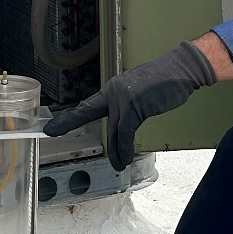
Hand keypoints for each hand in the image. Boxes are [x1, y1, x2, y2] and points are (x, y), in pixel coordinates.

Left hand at [43, 41, 216, 170]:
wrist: (182, 69)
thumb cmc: (165, 82)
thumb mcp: (139, 91)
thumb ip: (127, 105)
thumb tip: (123, 124)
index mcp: (113, 88)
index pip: (87, 105)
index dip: (68, 117)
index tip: (51, 126)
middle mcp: (114, 91)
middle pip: (89, 112)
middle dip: (68, 122)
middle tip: (50, 132)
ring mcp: (123, 97)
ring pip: (112, 130)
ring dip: (115, 151)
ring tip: (118, 164)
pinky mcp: (135, 106)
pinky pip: (125, 133)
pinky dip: (125, 148)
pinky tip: (126, 157)